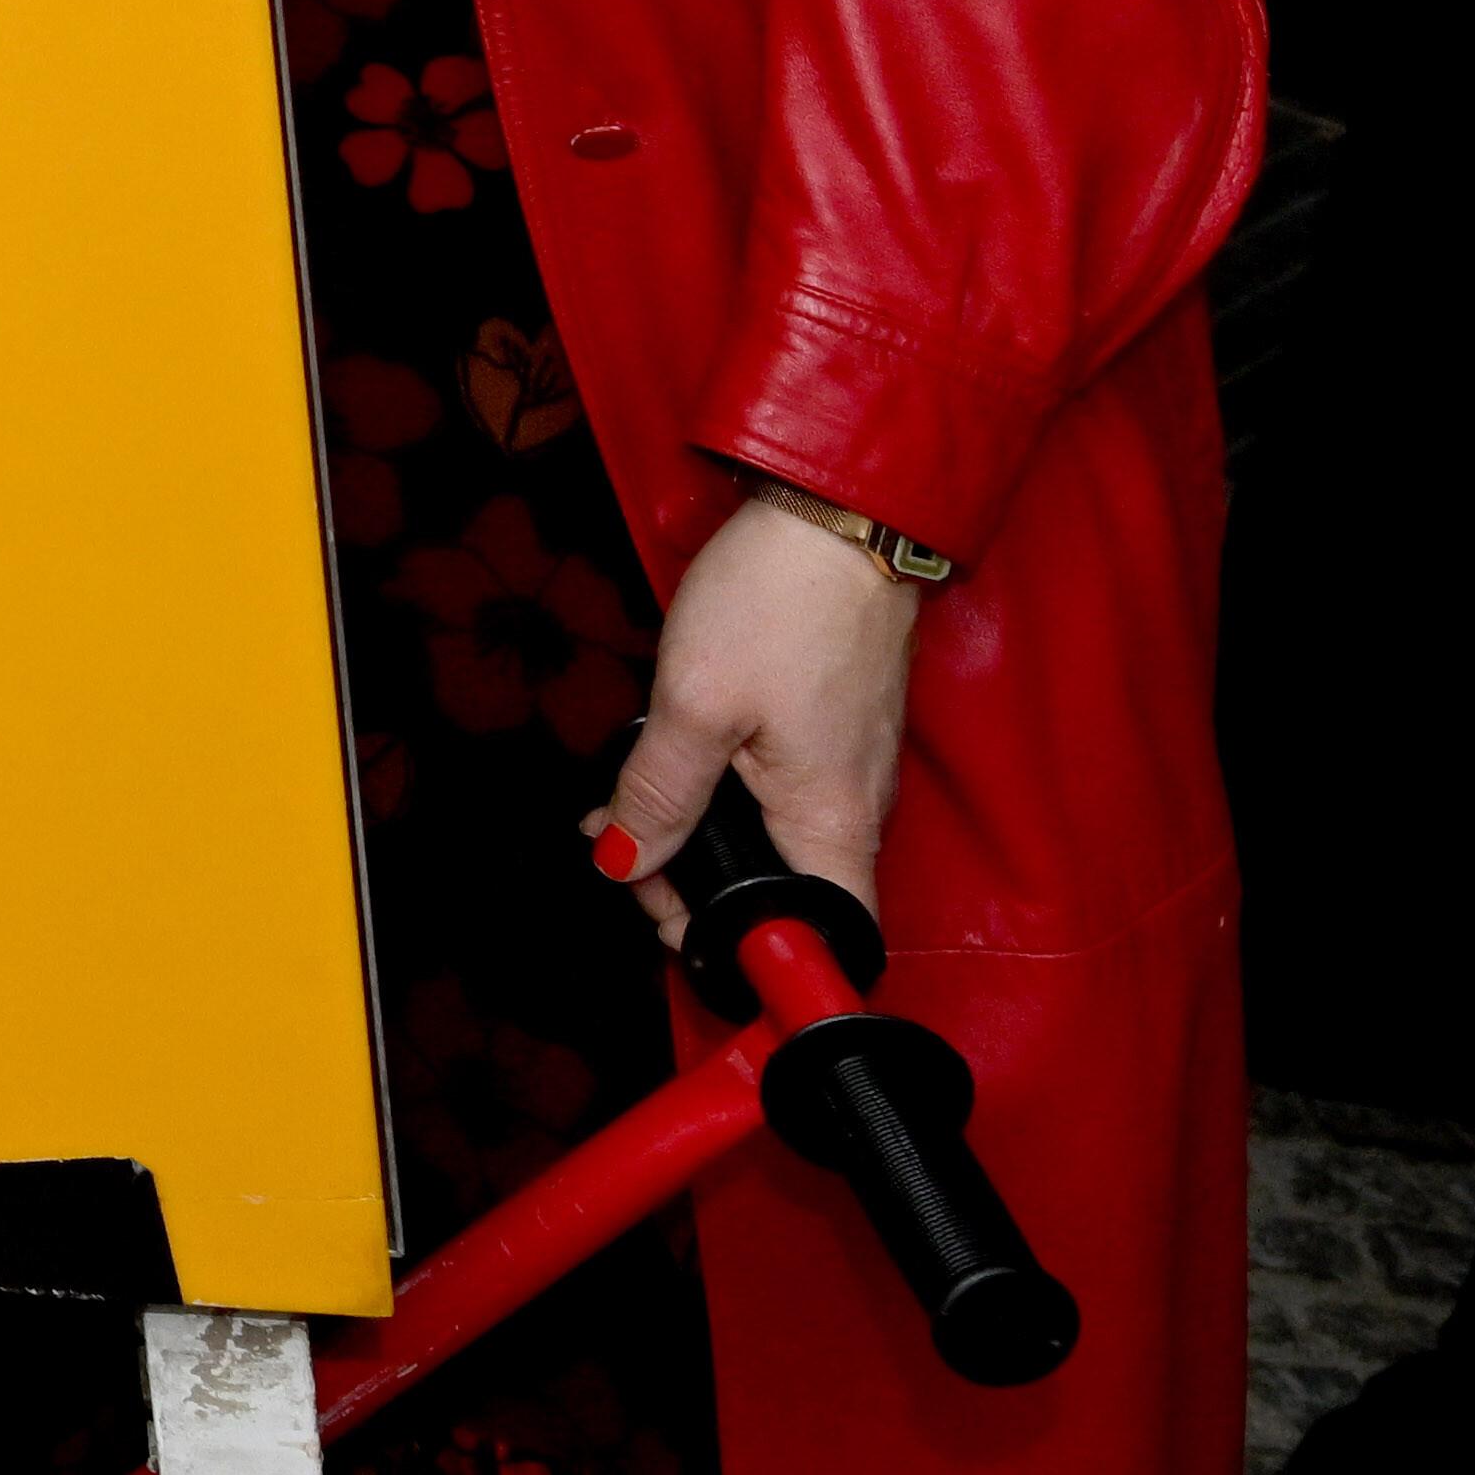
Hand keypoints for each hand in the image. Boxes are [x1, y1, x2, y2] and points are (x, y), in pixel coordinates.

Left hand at [594, 488, 927, 941]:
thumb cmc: (779, 602)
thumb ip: (660, 791)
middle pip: (782, 897)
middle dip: (695, 893)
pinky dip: (718, 797)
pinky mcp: (830, 737)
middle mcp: (855, 813)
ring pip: (771, 844)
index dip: (752, 957)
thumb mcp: (696, 702)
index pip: (823, 941)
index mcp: (834, 825)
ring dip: (695, 841)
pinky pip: (775, 796)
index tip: (675, 930)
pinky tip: (662, 771)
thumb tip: (626, 862)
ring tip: (619, 816)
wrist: (837, 517)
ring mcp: (845, 773)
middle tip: (620, 857)